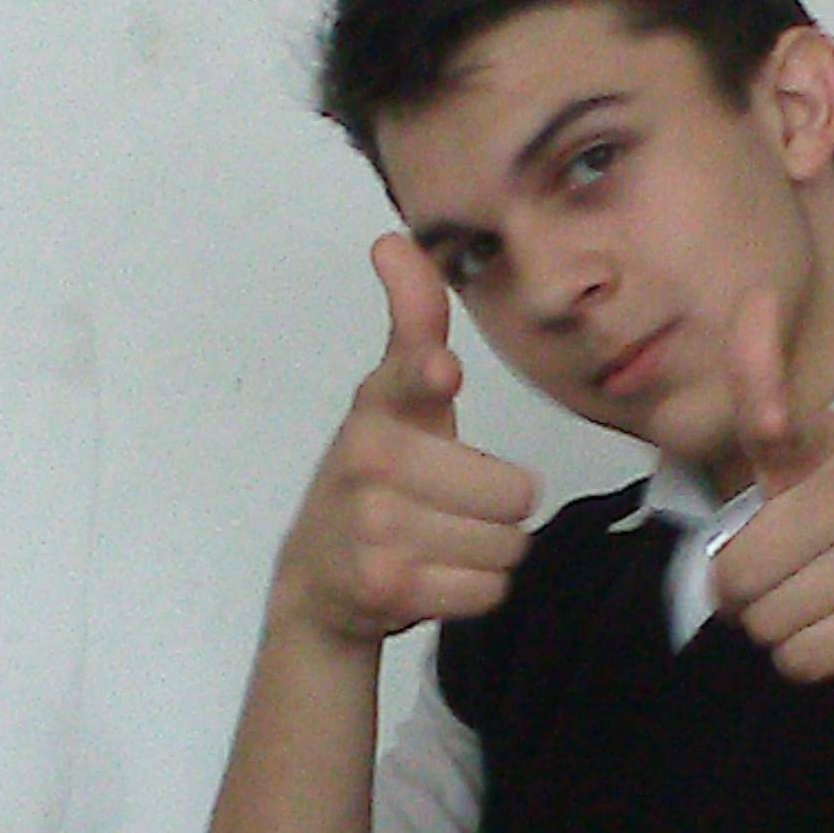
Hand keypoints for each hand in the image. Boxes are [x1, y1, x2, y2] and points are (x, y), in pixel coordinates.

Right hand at [270, 233, 538, 644]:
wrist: (319, 581)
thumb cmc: (376, 477)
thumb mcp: (393, 397)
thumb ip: (413, 322)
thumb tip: (393, 241)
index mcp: (377, 408)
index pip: (411, 376)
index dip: (430, 377)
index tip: (440, 372)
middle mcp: (368, 461)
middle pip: (514, 493)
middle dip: (501, 509)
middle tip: (458, 509)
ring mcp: (371, 528)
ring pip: (506, 545)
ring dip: (490, 552)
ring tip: (444, 542)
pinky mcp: (384, 587)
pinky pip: (487, 591)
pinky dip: (475, 591)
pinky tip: (435, 576)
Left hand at [709, 288, 833, 710]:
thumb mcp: (820, 504)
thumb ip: (759, 500)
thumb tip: (708, 531)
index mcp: (831, 455)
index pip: (779, 412)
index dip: (758, 364)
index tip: (756, 302)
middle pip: (732, 569)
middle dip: (748, 600)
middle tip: (803, 586)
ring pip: (762, 619)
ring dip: (782, 633)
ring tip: (833, 609)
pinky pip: (796, 656)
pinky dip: (810, 663)